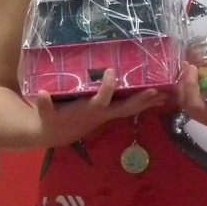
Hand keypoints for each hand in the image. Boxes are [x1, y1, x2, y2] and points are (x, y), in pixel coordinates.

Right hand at [32, 68, 167, 148]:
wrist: (57, 134)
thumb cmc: (51, 120)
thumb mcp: (45, 113)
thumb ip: (43, 104)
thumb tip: (40, 94)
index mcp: (88, 110)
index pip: (100, 99)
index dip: (107, 87)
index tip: (112, 71)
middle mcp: (102, 114)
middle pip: (125, 108)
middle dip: (140, 100)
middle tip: (156, 91)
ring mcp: (107, 114)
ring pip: (131, 109)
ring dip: (148, 103)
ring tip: (166, 94)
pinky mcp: (109, 113)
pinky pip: (129, 108)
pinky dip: (143, 103)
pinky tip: (156, 97)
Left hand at [177, 56, 206, 139]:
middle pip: (196, 105)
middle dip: (191, 85)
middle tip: (192, 66)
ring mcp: (202, 118)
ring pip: (186, 104)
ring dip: (183, 85)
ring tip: (185, 66)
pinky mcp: (195, 116)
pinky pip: (183, 103)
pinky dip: (181, 89)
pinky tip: (184, 74)